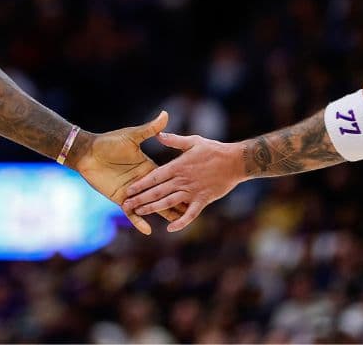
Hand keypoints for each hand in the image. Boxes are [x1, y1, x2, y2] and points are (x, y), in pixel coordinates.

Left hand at [74, 111, 184, 234]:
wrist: (87, 152)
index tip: (194, 188)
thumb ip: (150, 129)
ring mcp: (131, 191)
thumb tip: (165, 114)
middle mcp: (142, 180)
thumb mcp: (132, 135)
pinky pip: (131, 213)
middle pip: (162, 194)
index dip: (180, 184)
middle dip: (175, 202)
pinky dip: (138, 221)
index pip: (167, 178)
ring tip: (174, 225)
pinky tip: (148, 231)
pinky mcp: (119, 198)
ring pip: (149, 205)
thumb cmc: (109, 142)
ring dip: (160, 214)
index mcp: (148, 166)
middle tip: (191, 210)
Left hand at [122, 132, 244, 232]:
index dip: (140, 184)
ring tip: (139, 212)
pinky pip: (190, 214)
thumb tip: (159, 135)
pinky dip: (181, 222)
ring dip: (153, 209)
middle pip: (157, 191)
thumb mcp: (193, 141)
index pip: (154, 176)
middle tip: (126, 204)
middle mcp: (182, 180)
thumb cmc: (215, 149)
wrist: (236, 161)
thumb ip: (174, 140)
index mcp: (178, 166)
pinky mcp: (203, 200)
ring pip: (168, 203)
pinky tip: (170, 228)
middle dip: (140, 198)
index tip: (129, 189)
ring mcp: (192, 192)